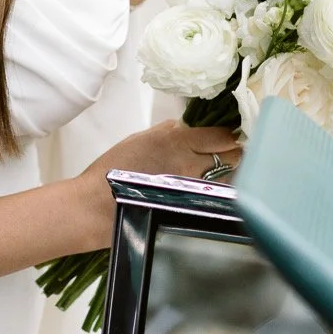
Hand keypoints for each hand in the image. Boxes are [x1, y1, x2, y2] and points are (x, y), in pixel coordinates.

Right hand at [87, 119, 239, 213]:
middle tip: (233, 150)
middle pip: (231, 155)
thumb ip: (165, 132)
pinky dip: (218, 190)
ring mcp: (192, 187)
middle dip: (234, 151)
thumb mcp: (139, 139)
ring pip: (227, 177)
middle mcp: (189, 162)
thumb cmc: (112, 170)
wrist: (98, 204)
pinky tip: (212, 189)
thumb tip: (183, 128)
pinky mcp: (189, 205)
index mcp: (175, 140)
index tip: (231, 134)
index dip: (229, 134)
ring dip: (229, 172)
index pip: (220, 135)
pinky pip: (214, 195)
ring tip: (223, 170)